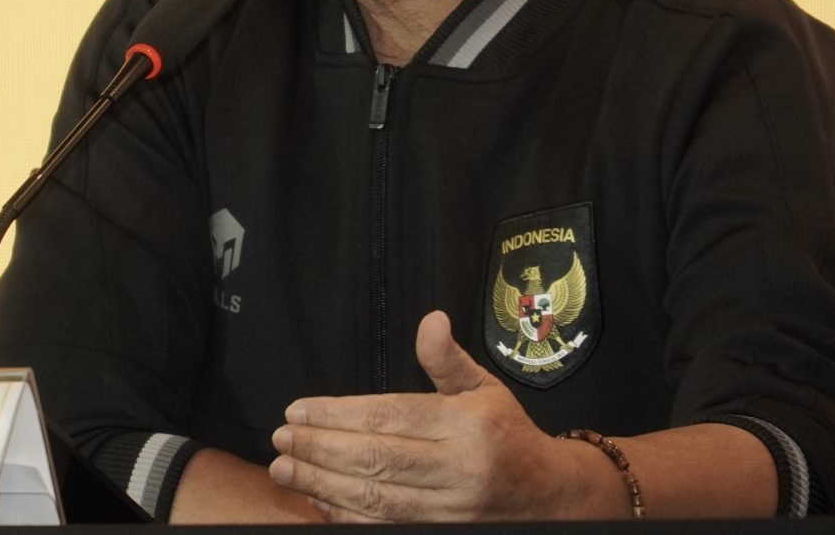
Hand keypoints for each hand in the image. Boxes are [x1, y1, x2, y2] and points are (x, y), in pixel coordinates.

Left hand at [267, 310, 620, 521]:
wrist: (553, 500)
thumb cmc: (509, 438)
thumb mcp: (485, 390)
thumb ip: (447, 360)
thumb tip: (429, 320)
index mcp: (467, 427)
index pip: (389, 416)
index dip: (338, 414)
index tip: (298, 410)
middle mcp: (458, 471)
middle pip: (375, 459)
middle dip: (319, 449)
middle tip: (281, 439)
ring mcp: (450, 512)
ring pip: (375, 500)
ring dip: (322, 484)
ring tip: (285, 469)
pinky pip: (385, 529)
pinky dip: (346, 517)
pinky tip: (317, 500)